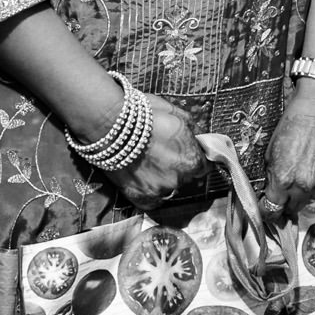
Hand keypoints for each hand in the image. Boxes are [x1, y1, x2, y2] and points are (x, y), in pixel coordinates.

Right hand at [109, 95, 208, 209]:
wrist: (110, 125)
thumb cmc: (145, 116)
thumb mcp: (179, 116)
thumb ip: (193, 132)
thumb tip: (199, 139)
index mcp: (192, 160)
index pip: (204, 166)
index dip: (196, 158)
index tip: (187, 153)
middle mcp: (178, 180)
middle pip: (186, 178)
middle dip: (179, 167)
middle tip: (163, 154)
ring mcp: (158, 191)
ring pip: (169, 188)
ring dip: (163, 179)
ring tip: (148, 163)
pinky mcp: (140, 198)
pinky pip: (152, 198)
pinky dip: (148, 189)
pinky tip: (141, 175)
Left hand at [264, 80, 314, 214]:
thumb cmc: (293, 123)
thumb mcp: (272, 150)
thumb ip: (271, 175)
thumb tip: (272, 191)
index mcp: (283, 180)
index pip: (272, 210)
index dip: (268, 211)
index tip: (267, 209)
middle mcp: (304, 186)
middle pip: (293, 209)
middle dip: (287, 203)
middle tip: (285, 194)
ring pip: (311, 198)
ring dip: (305, 192)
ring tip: (305, 171)